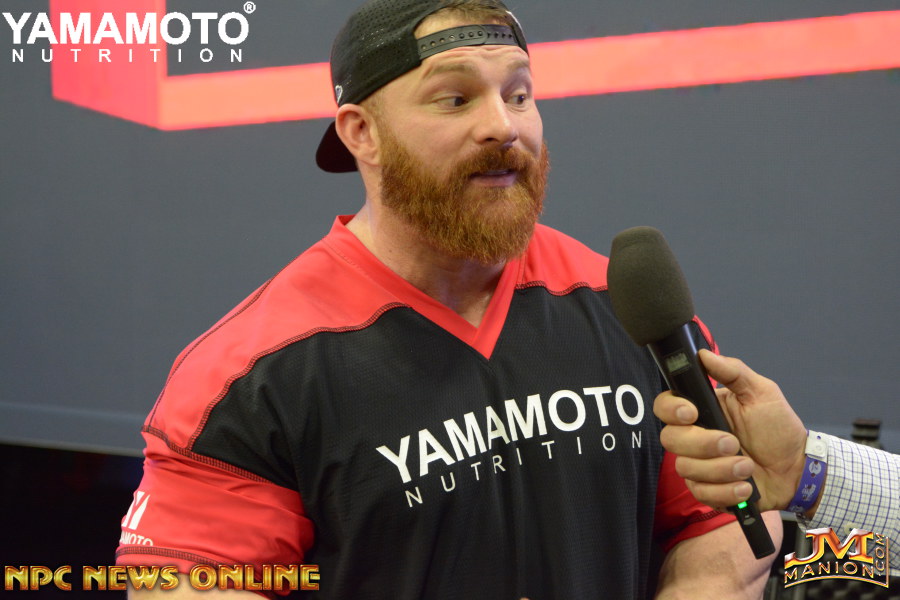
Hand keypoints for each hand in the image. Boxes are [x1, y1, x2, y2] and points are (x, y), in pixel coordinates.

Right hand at [653, 350, 807, 511]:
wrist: (797, 468)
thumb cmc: (778, 428)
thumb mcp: (762, 393)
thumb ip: (733, 372)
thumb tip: (704, 354)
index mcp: (701, 410)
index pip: (665, 406)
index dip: (671, 410)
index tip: (692, 413)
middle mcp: (694, 437)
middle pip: (670, 439)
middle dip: (703, 443)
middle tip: (733, 443)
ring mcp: (699, 465)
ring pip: (686, 468)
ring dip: (720, 470)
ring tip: (748, 467)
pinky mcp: (708, 490)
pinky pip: (701, 493)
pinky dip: (726, 491)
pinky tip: (746, 487)